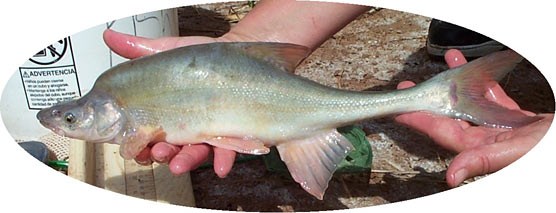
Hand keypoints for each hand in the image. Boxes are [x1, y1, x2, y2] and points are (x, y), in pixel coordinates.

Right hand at [103, 29, 241, 176]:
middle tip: (156, 152)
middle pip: (169, 149)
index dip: (138, 144)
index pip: (146, 135)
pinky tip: (220, 168)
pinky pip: (227, 152)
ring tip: (178, 165)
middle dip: (161, 153)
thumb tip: (109, 36)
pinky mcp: (231, 136)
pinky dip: (223, 160)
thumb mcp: (166, 51)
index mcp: (164, 116)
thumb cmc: (199, 60)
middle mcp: (184, 129)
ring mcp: (207, 134)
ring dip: (185, 161)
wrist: (237, 60)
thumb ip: (138, 49)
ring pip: (194, 154)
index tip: (132, 147)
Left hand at [395, 49, 552, 186]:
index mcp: (482, 148)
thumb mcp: (515, 152)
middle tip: (408, 87)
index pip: (442, 132)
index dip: (419, 121)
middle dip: (428, 100)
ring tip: (442, 65)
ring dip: (454, 83)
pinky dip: (482, 81)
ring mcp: (499, 127)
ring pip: (469, 102)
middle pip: (449, 116)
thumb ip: (483, 161)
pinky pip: (492, 96)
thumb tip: (451, 176)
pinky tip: (470, 66)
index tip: (399, 110)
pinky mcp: (513, 117)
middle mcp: (486, 138)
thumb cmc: (546, 148)